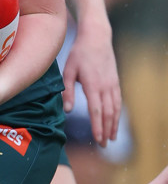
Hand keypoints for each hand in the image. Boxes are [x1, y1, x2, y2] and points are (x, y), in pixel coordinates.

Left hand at [61, 26, 120, 145]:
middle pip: (108, 113)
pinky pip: (118, 101)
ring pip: (115, 109)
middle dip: (107, 130)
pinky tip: (115, 121)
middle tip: (104, 145)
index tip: (98, 139)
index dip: (98, 126)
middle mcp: (105, 86)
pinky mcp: (115, 81)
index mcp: (92, 84)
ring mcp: (112, 84)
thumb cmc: (79, 53)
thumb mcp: (69, 69)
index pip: (96, 110)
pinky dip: (117, 113)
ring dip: (114, 124)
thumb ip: (67, 90)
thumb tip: (66, 110)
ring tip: (112, 138)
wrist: (96, 37)